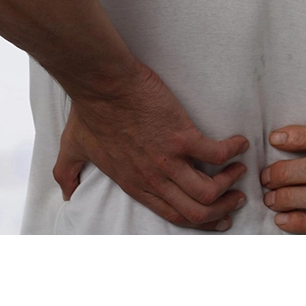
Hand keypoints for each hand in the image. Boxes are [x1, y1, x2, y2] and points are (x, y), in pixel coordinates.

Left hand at [53, 62, 249, 231]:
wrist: (102, 85)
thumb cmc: (90, 111)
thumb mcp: (74, 149)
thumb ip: (68, 173)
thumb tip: (66, 192)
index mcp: (134, 184)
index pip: (173, 215)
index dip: (199, 221)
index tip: (215, 217)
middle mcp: (153, 178)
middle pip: (196, 210)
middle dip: (221, 209)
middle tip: (234, 198)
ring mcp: (169, 159)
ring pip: (209, 191)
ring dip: (230, 183)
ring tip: (239, 169)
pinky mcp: (181, 136)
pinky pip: (216, 153)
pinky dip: (233, 151)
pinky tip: (239, 143)